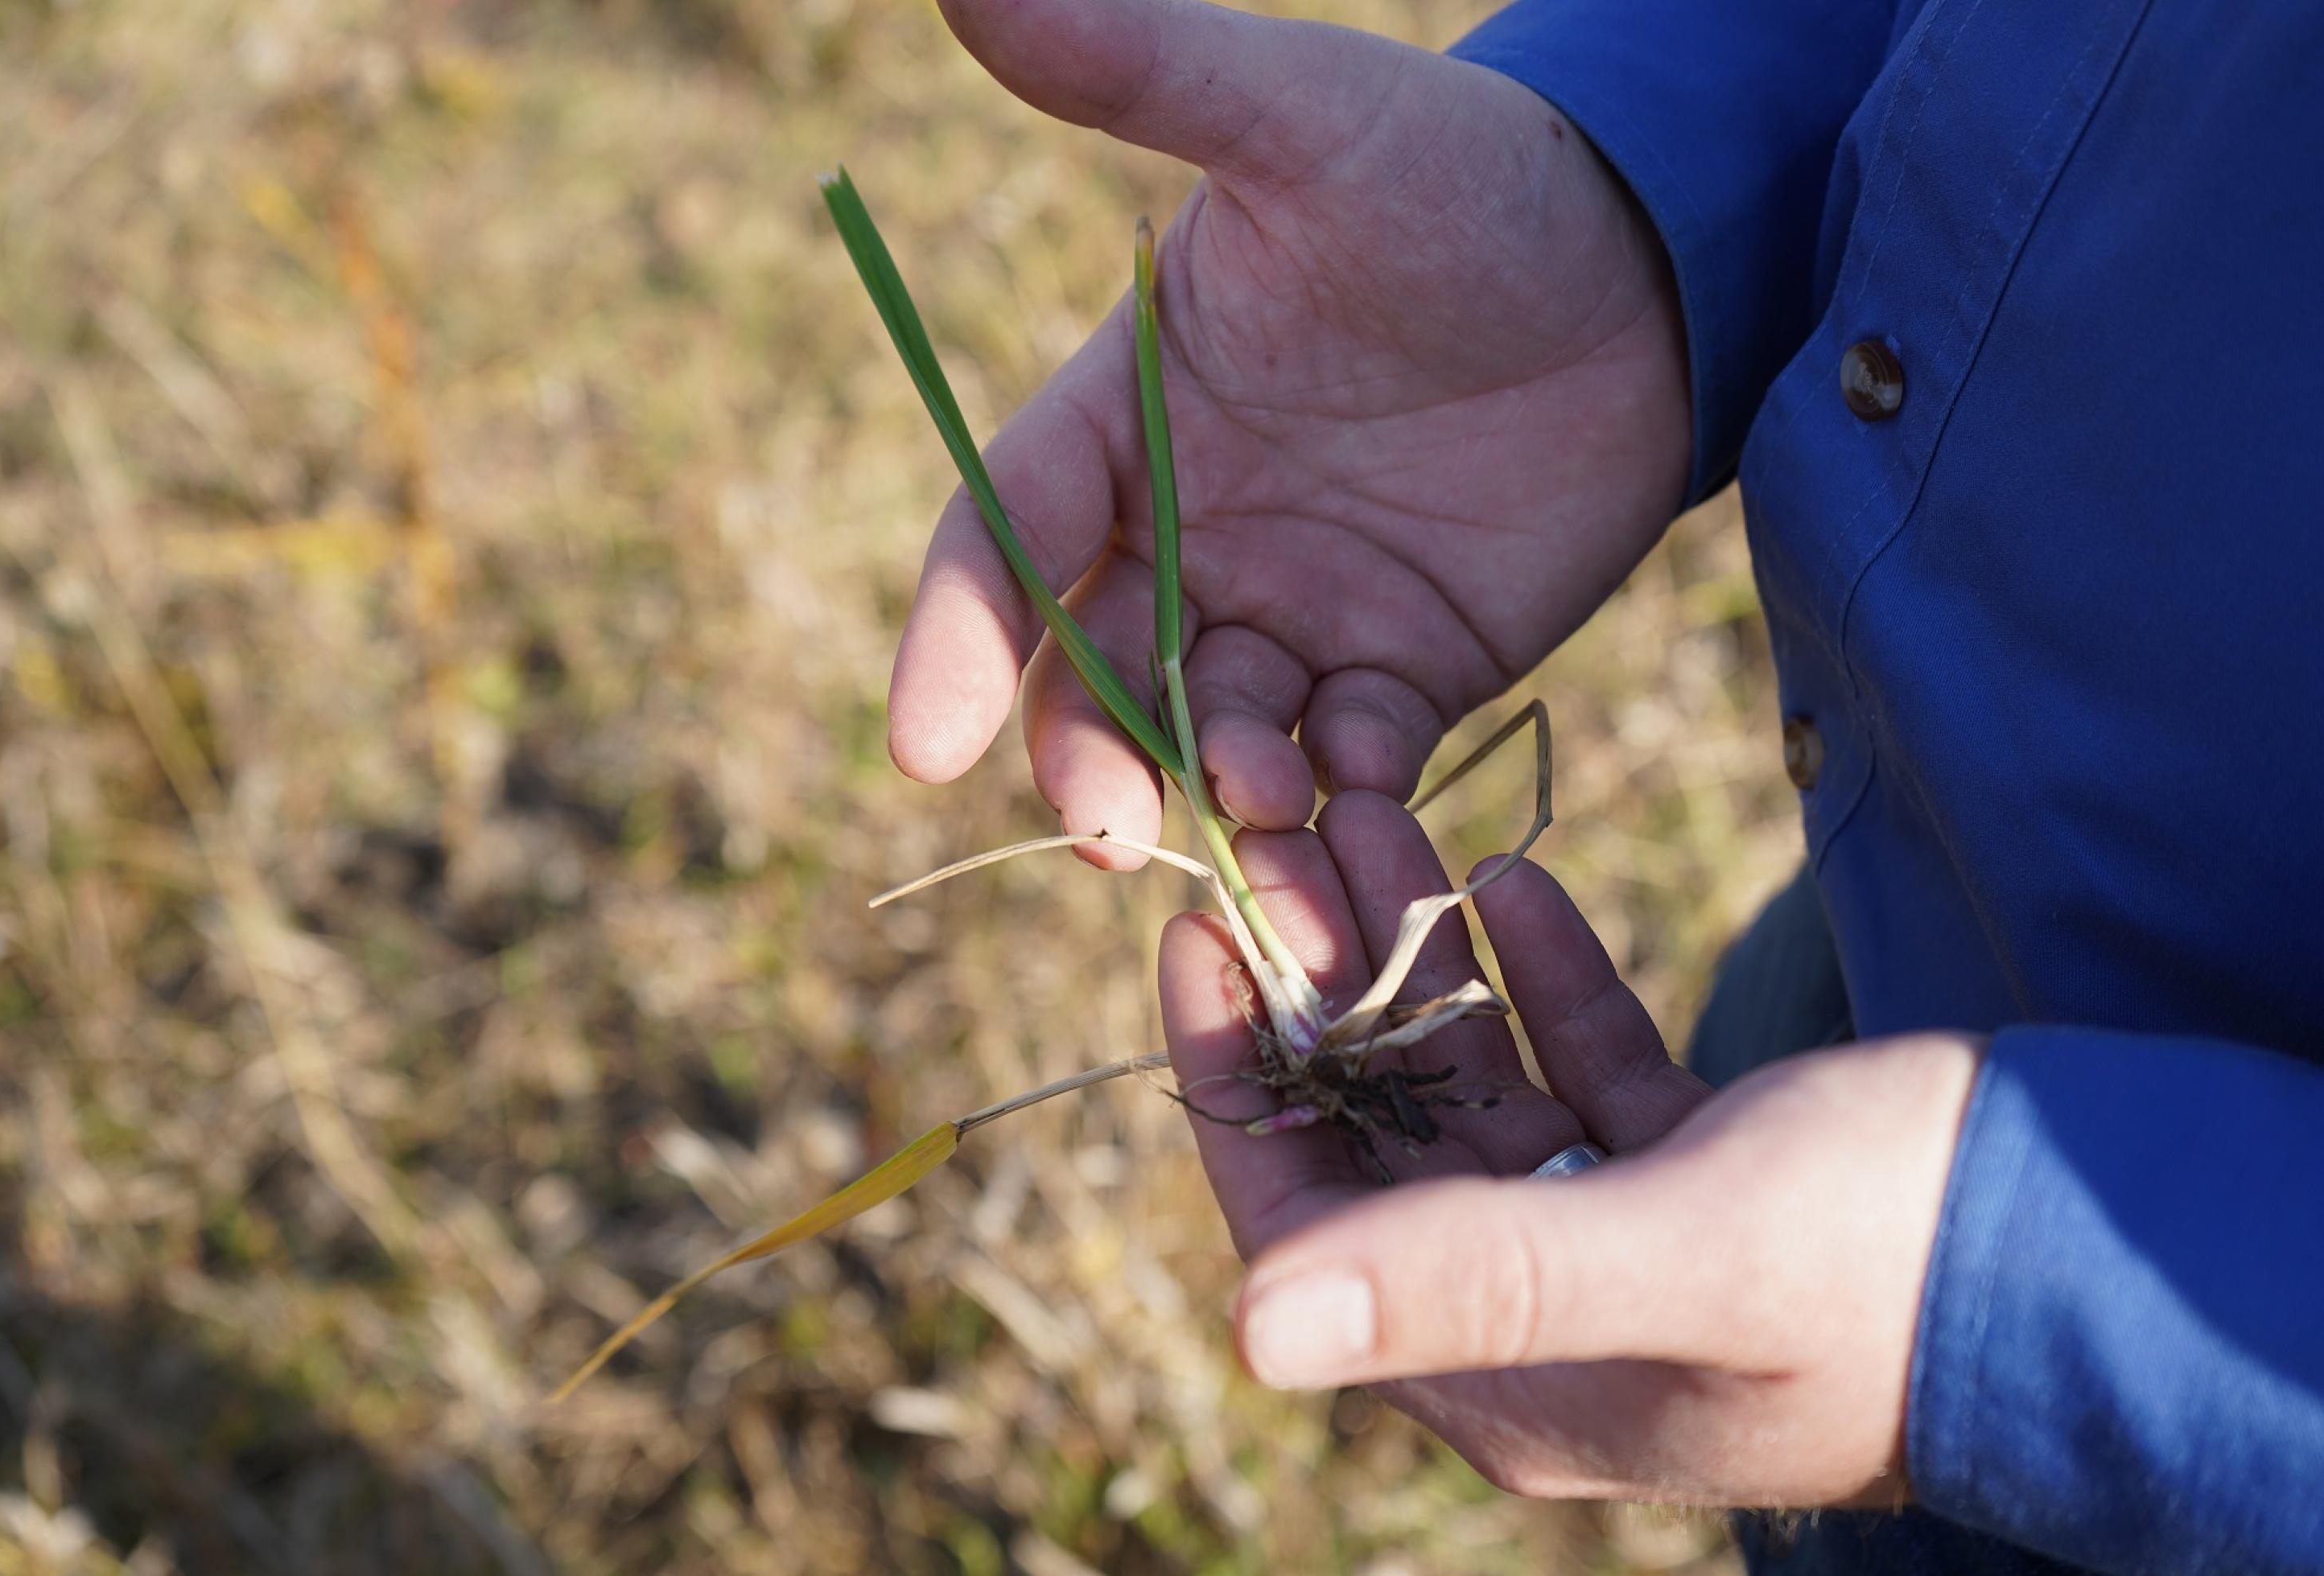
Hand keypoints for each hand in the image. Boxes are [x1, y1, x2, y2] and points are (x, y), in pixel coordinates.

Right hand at [895, 0, 1688, 860]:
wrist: (1654, 260)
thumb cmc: (1460, 174)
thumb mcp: (1301, 119)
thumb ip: (1144, 70)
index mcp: (1127, 417)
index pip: (1008, 536)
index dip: (959, 638)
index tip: (922, 743)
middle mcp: (1189, 533)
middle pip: (1093, 675)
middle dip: (1090, 757)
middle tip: (1113, 826)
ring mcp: (1295, 614)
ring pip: (1218, 746)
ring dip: (1228, 805)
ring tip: (1271, 826)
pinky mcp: (1405, 675)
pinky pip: (1353, 770)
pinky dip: (1350, 816)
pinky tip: (1370, 841)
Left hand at [1162, 792, 1982, 1506]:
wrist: (2112, 1251)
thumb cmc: (1895, 1265)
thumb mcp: (1674, 1253)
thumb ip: (1468, 1280)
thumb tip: (1246, 1330)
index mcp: (1504, 1377)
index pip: (1303, 1223)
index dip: (1232, 1079)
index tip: (1191, 932)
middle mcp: (1541, 1320)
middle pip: (1380, 1132)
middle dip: (1327, 981)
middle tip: (1285, 836)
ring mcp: (1623, 1241)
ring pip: (1478, 1080)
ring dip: (1426, 954)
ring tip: (1377, 816)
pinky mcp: (1705, 1175)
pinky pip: (1585, 1066)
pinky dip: (1546, 978)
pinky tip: (1511, 877)